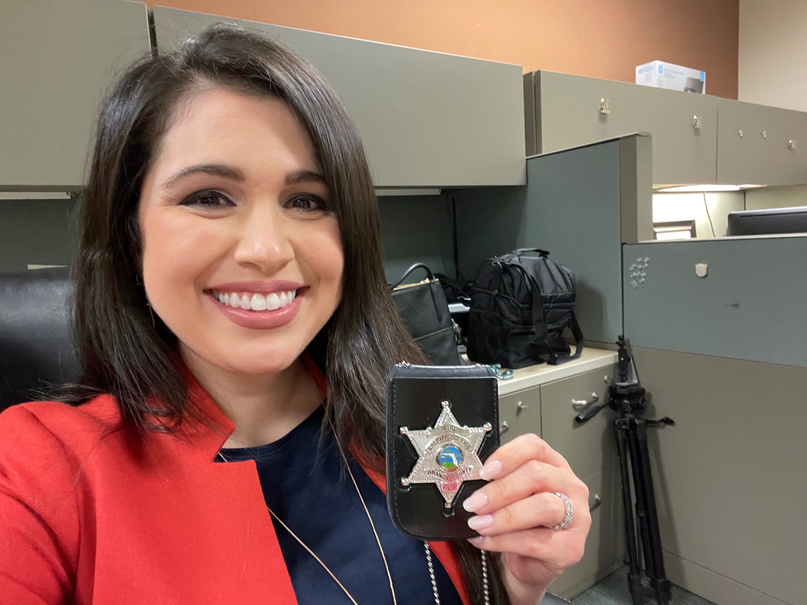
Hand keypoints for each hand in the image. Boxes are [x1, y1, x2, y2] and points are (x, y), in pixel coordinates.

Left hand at [463, 434, 590, 603]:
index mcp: (554, 465)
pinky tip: (486, 540)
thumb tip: (470, 484)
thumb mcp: (511, 497)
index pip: (535, 447)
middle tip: (475, 503)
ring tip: (479, 524)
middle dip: (500, 490)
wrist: (532, 562)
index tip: (484, 471)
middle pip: (537, 475)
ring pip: (542, 506)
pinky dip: (503, 541)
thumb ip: (498, 484)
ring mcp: (577, 517)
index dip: (508, 455)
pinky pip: (534, 541)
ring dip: (504, 516)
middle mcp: (570, 487)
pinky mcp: (571, 547)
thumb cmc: (523, 523)